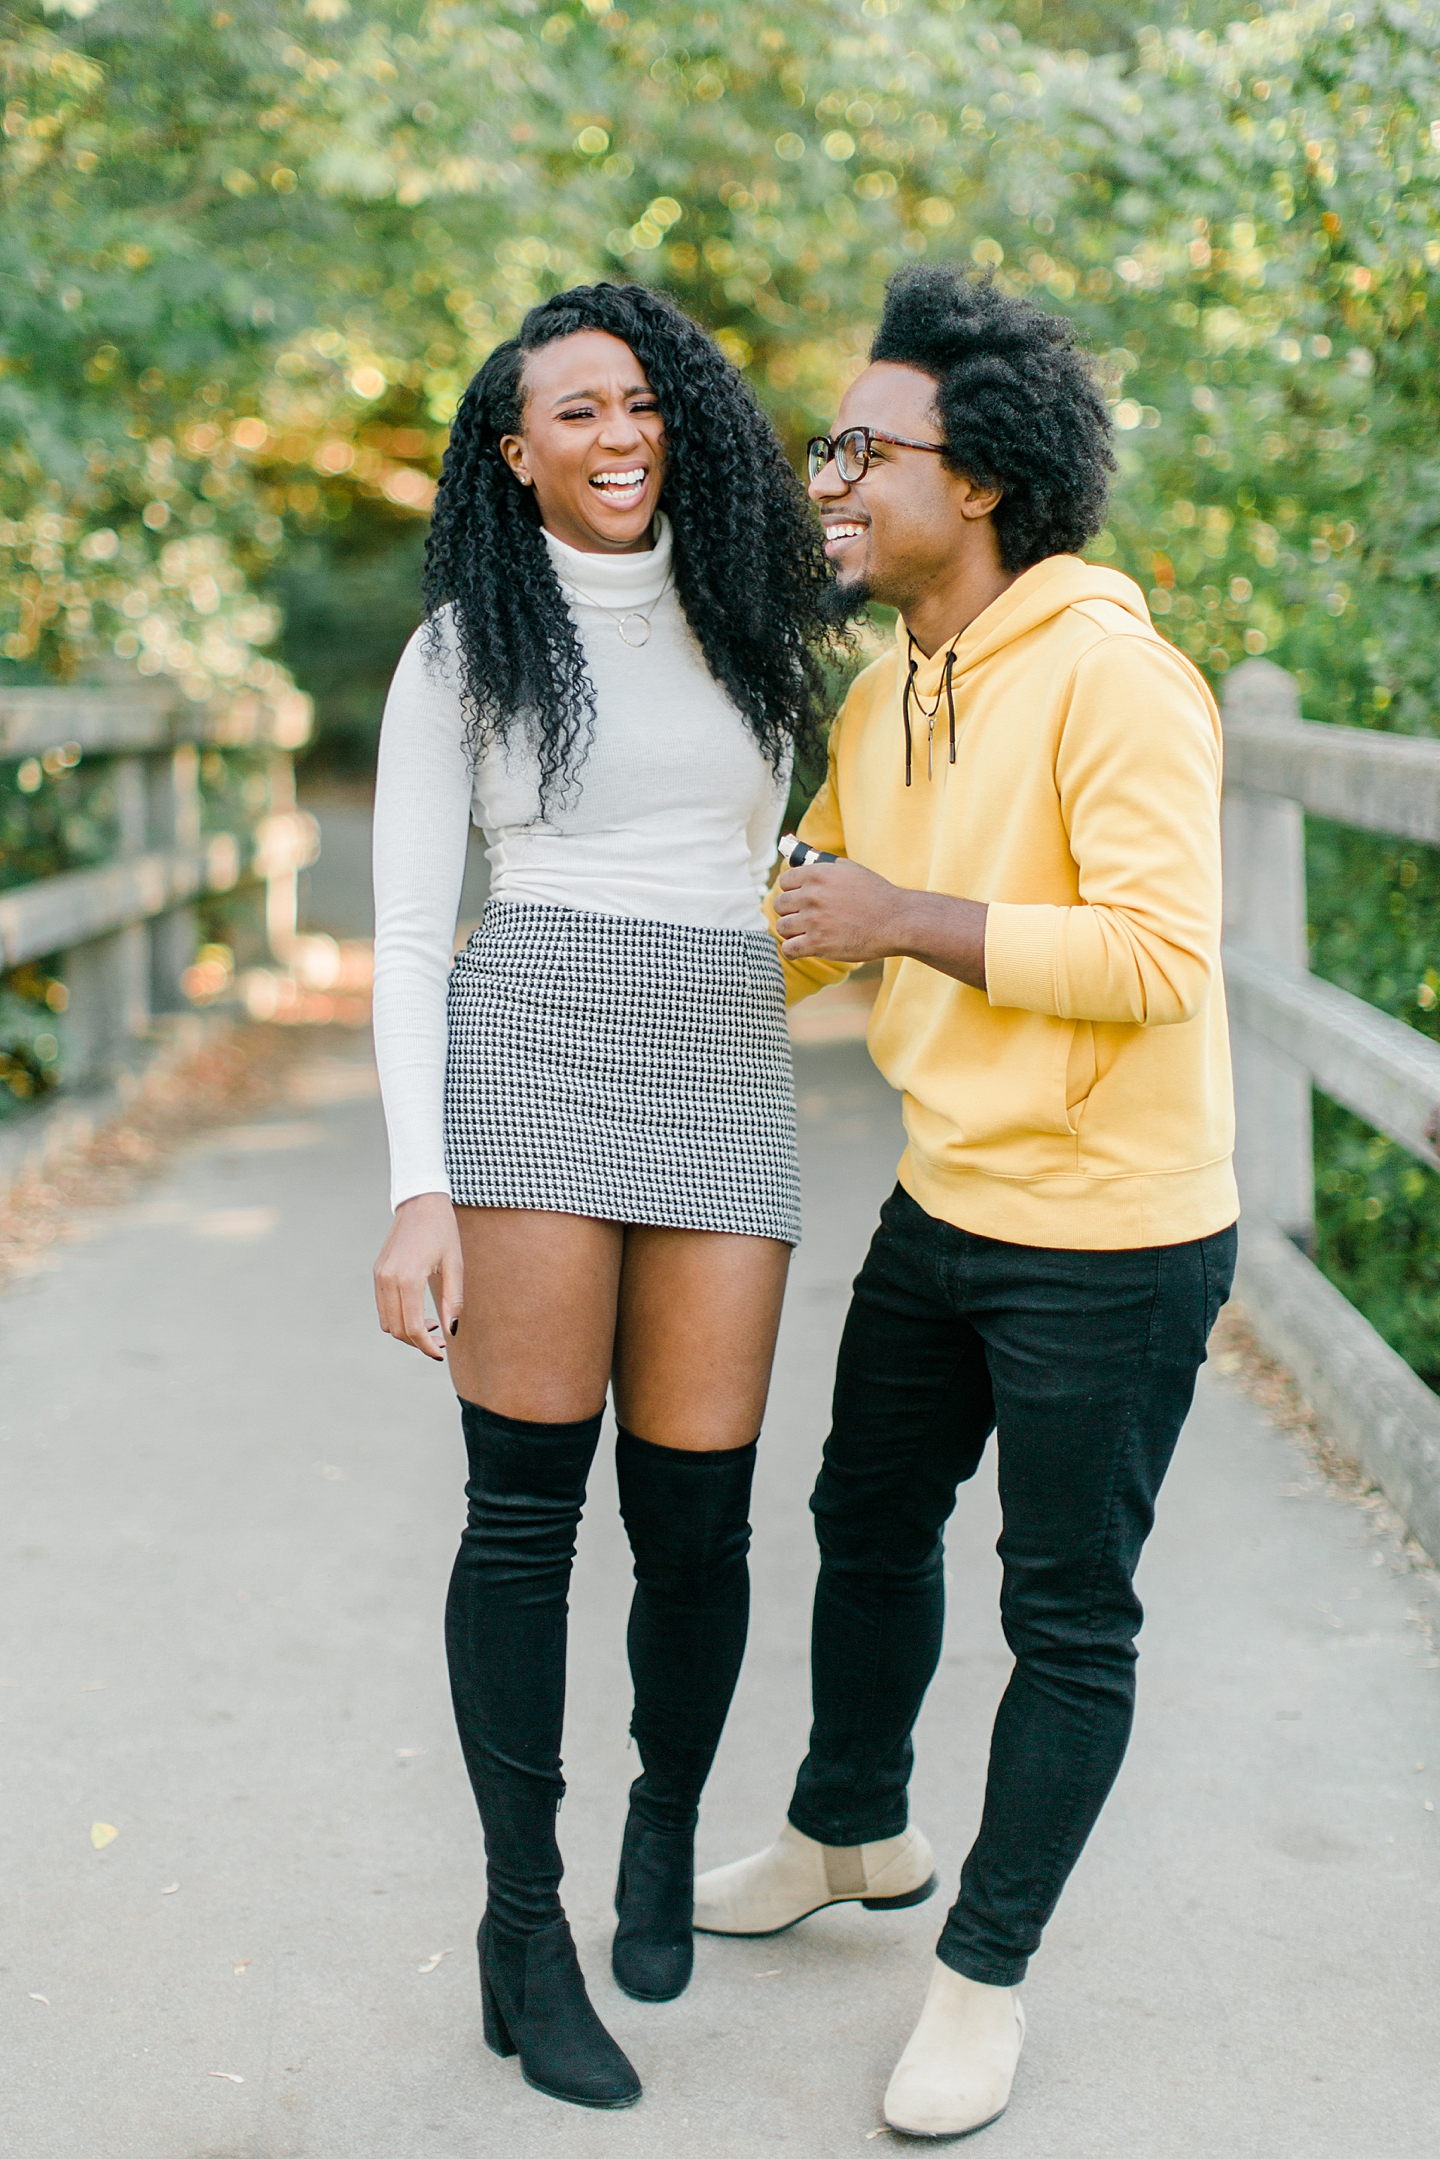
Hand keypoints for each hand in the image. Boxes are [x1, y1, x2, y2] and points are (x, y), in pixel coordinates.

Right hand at [373, 1192, 462, 1360]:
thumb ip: (453, 1300)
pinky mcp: (377, 1272)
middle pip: (397, 1329)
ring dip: (406, 1331)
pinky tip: (417, 1312)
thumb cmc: (442, 1231)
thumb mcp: (455, 1265)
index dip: (426, 1346)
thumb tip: (451, 1330)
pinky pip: (382, 1306)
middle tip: (439, 1341)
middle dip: (417, 1342)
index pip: (412, 1327)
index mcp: (408, 1278)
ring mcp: (379, 1275)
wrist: (420, 1202)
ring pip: (386, 1321)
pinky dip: (397, 1317)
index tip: (440, 1353)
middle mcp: (388, 1279)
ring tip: (430, 1326)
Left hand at [775, 859, 988, 989]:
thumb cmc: (876, 894)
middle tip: (801, 918)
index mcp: (817, 874)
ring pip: (782, 927)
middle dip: (789, 912)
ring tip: (802, 934)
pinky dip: (792, 950)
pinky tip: (801, 949)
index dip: (791, 891)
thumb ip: (824, 866)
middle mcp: (812, 895)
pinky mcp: (818, 943)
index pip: (784, 882)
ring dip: (791, 932)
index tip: (798, 900)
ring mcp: (813, 920)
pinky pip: (789, 949)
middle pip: (779, 905)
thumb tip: (803, 860)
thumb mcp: (850, 869)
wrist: (897, 920)